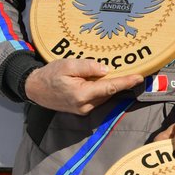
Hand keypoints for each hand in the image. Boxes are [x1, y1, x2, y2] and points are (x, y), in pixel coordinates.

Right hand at [22, 58, 143, 114]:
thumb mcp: (67, 64)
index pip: (109, 87)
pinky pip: (97, 98)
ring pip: (104, 96)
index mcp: (82, 94)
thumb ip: (88, 67)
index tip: (140, 78)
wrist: (35, 89)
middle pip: (109, 92)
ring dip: (111, 86)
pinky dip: (102, 90)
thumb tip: (106, 70)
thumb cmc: (50, 74)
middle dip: (121, 83)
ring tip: (118, 73)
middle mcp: (85, 105)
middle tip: (134, 71)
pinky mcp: (82, 110)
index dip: (126, 82)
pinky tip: (103, 81)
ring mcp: (83, 110)